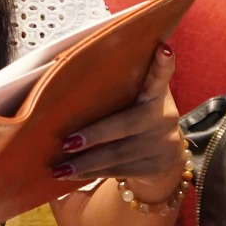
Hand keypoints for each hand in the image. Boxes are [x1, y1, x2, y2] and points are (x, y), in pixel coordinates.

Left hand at [49, 44, 185, 193]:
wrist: (166, 156)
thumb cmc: (137, 117)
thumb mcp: (137, 99)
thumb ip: (120, 87)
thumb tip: (66, 69)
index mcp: (156, 93)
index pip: (160, 76)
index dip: (163, 64)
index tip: (162, 50)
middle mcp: (163, 116)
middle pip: (126, 124)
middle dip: (94, 134)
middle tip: (66, 142)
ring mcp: (163, 143)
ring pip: (119, 154)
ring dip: (86, 162)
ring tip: (59, 168)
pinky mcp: (157, 166)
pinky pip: (120, 171)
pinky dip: (93, 173)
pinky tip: (73, 175)